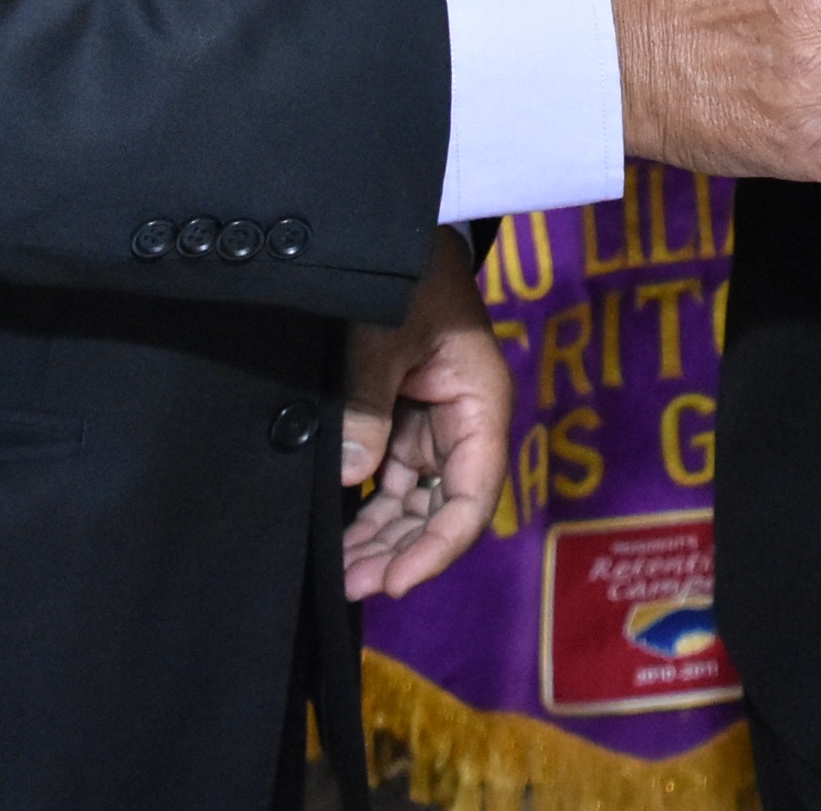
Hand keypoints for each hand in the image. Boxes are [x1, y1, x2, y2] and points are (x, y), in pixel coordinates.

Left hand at [339, 228, 509, 601]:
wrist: (397, 234)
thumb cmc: (407, 275)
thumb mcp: (384, 336)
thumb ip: (367, 405)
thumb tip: (350, 474)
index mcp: (480, 405)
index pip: (471, 498)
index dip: (437, 548)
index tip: (395, 582)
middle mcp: (464, 425)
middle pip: (442, 511)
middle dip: (401, 553)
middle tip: (351, 586)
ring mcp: (432, 427)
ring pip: (414, 503)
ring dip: (382, 539)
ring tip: (341, 574)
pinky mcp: (402, 422)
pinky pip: (390, 480)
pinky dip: (367, 508)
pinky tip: (340, 538)